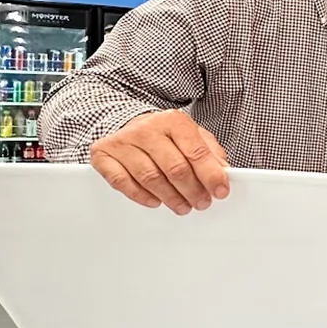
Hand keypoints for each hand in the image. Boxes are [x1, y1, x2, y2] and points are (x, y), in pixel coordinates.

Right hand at [88, 109, 229, 214]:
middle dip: (193, 191)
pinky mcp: (103, 155)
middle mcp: (146, 129)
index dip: (211, 175)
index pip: (196, 152)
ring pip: (150, 178)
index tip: (220, 191)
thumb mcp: (191, 135)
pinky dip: (141, 196)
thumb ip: (209, 152)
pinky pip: (122, 182)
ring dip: (170, 198)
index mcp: (172, 121)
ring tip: (183, 206)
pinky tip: (156, 201)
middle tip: (201, 203)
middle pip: (174, 168)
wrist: (126, 122)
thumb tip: (223, 172)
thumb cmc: (162, 134)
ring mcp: (123, 142)